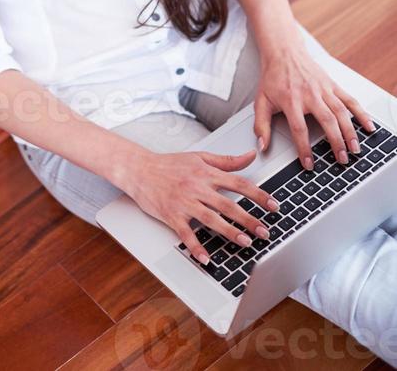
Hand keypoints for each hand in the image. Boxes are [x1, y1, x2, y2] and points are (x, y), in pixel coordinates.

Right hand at [122, 147, 280, 263]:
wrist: (140, 169)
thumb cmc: (169, 164)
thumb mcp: (200, 157)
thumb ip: (227, 160)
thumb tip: (251, 155)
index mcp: (206, 172)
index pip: (238, 183)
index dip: (258, 195)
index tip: (274, 206)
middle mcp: (197, 187)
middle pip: (228, 204)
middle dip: (249, 219)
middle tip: (265, 232)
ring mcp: (184, 202)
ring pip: (210, 219)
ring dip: (229, 232)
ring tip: (245, 242)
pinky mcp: (171, 215)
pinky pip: (186, 233)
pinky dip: (196, 247)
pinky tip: (206, 258)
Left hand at [254, 32, 375, 169]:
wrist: (284, 52)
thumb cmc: (273, 77)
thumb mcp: (261, 101)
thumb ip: (260, 125)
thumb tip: (262, 146)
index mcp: (291, 100)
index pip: (299, 129)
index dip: (304, 148)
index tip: (309, 164)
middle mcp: (309, 94)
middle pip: (326, 120)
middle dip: (335, 142)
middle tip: (341, 160)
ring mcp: (323, 89)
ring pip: (340, 111)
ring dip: (350, 131)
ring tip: (354, 149)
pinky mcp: (332, 85)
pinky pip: (349, 99)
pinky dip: (360, 113)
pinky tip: (368, 126)